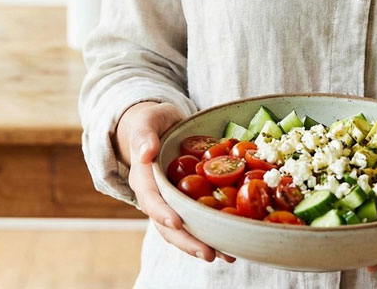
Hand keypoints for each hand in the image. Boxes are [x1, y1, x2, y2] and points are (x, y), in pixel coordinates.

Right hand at [116, 101, 234, 263]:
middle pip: (167, 225)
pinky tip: (232, 243)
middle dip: (187, 240)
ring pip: (183, 230)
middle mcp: (156, 197)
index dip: (162, 212)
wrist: (160, 127)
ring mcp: (171, 203)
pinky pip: (198, 221)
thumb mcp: (147, 121)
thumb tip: (146, 153)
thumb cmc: (153, 122)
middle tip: (208, 254)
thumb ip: (144, 135)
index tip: (176, 221)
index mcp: (143, 178)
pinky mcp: (187, 203)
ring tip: (226, 256)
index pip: (150, 199)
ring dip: (203, 244)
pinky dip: (213, 233)